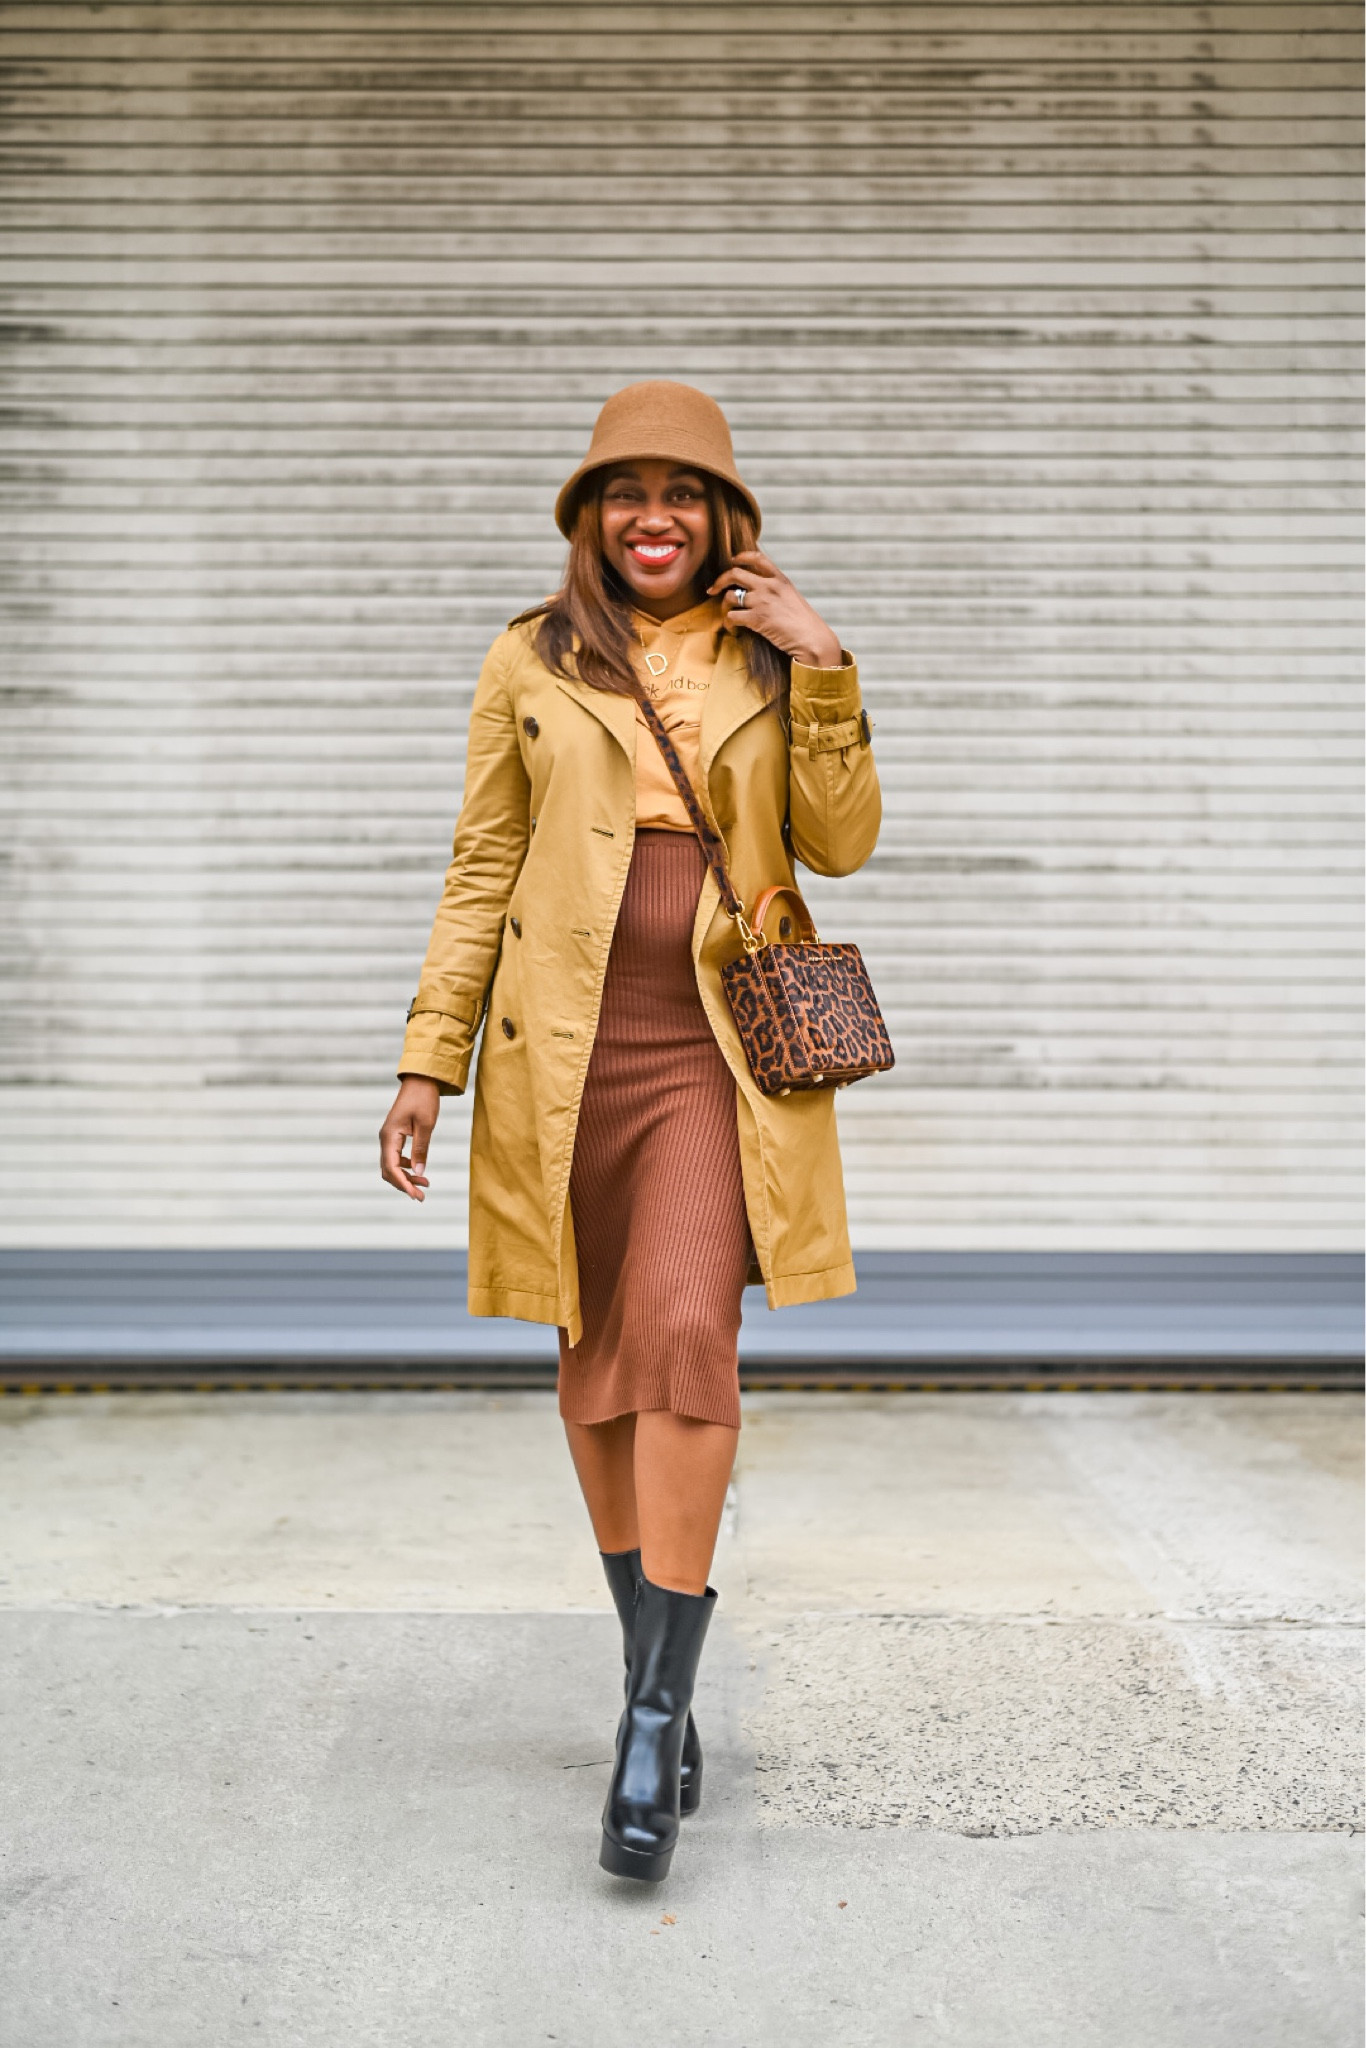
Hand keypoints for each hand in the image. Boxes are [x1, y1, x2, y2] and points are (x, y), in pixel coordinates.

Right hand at [379, 1076, 441, 1200]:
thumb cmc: (424, 1099)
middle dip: (404, 1185)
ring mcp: (388, 1137)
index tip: (416, 1196)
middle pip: (388, 1170)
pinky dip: (405, 1167)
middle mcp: (385, 1138)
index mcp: (389, 1136)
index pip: (391, 1167)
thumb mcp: (425, 1125)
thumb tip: (418, 1172)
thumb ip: (421, 1149)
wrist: (421, 1080)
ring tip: (425, 1184)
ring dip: (405, 1177)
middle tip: (421, 1196)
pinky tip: (418, 1170)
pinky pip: (395, 1157)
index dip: (403, 1184)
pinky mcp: (395, 1135)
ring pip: (391, 1165)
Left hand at [708, 550, 843, 667]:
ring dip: (724, 605)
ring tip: (727, 614)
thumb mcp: (793, 598)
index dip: (740, 557)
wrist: (812, 639)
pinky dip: (728, 623)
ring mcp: (762, 601)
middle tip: (712, 589)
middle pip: (734, 573)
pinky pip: (731, 616)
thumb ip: (777, 591)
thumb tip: (760, 591)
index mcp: (780, 579)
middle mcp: (769, 586)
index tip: (731, 561)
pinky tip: (732, 628)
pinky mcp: (756, 619)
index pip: (757, 557)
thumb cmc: (805, 623)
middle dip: (719, 580)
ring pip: (730, 596)